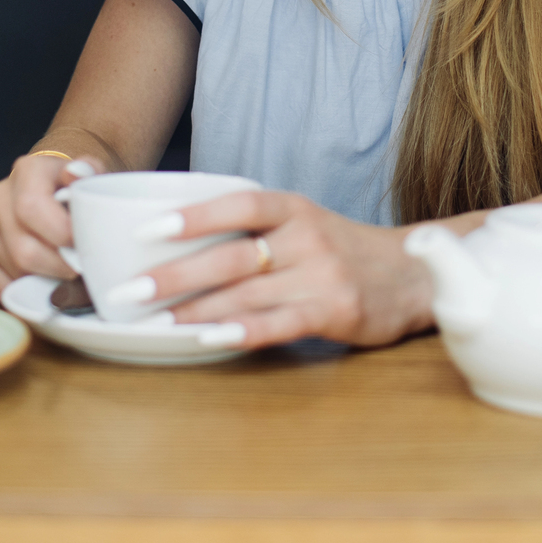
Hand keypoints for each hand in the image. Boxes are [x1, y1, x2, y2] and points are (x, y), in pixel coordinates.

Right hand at [0, 152, 100, 297]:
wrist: (54, 196)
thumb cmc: (74, 191)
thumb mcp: (90, 176)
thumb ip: (89, 172)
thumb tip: (74, 174)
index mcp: (27, 171)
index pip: (31, 208)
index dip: (60, 235)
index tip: (83, 247)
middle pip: (24, 249)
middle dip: (58, 267)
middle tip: (80, 268)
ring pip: (14, 270)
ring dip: (44, 279)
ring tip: (64, 272)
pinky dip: (24, 291)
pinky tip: (42, 281)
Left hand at [135, 190, 435, 349]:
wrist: (412, 275)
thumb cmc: (342, 251)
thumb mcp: (303, 224)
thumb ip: (254, 231)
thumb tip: (177, 243)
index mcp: (294, 209)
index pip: (239, 203)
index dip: (194, 215)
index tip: (147, 229)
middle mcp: (306, 237)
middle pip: (231, 255)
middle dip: (175, 274)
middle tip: (129, 290)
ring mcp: (322, 275)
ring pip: (247, 293)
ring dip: (196, 310)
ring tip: (154, 322)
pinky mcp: (335, 311)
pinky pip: (281, 322)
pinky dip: (244, 331)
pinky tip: (211, 339)